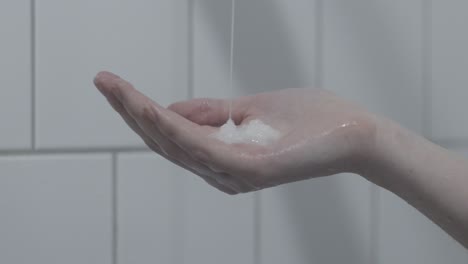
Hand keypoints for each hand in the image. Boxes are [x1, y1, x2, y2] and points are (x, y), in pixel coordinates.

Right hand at [94, 71, 375, 193]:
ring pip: (176, 143)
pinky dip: (172, 125)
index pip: (173, 135)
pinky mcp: (248, 169)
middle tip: (103, 82)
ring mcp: (233, 173)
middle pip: (166, 141)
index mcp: (222, 158)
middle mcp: (222, 171)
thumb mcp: (250, 109)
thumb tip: (172, 107)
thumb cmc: (309, 121)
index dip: (142, 112)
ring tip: (115, 89)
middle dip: (131, 111)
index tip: (117, 87)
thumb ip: (211, 112)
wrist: (353, 132)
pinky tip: (150, 106)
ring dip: (142, 115)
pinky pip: (200, 145)